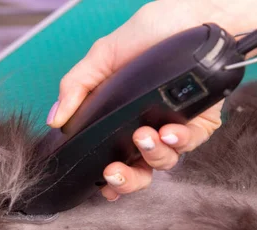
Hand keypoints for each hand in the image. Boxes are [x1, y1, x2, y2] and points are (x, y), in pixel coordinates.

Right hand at [47, 1, 223, 200]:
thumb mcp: (104, 56)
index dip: (110, 181)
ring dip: (152, 154)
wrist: (190, 16)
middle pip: (140, 173)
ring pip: (165, 162)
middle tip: (113, 172)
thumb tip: (54, 118)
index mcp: (123, 123)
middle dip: (127, 181)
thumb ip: (77, 86)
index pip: (116, 160)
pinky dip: (179, 141)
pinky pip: (191, 143)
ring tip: (143, 134)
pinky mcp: (202, 122)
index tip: (101, 184)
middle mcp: (149, 130)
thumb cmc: (150, 33)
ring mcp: (175, 129)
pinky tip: (168, 130)